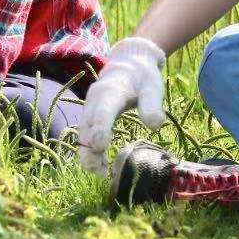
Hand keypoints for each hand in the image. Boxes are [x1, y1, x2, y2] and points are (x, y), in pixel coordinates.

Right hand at [77, 37, 166, 174]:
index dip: (100, 128)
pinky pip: (85, 135)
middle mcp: (94, 100)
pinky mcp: (90, 116)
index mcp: (111, 90)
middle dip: (90, 149)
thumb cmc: (142, 78)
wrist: (129, 65)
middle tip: (100, 171)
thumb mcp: (152, 87)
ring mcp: (89, 108)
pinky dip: (90, 150)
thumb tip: (155, 125)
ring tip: (101, 173)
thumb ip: (153, 105)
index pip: (102, 111)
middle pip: (86, 126)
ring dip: (88, 154)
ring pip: (82, 134)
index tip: (101, 146)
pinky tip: (100, 165)